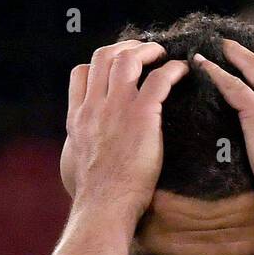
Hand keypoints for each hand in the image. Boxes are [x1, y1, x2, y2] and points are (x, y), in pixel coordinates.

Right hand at [59, 40, 189, 222]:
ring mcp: (117, 108)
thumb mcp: (71, 165)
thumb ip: (74, 148)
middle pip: (103, 56)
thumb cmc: (90, 197)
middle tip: (143, 52)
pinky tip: (182, 72)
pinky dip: (172, 70)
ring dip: (148, 50)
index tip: (116, 67)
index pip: (81, 74)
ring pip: (128, 58)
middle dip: (125, 47)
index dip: (100, 64)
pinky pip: (159, 79)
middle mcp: (94, 106)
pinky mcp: (142, 116)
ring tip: (162, 54)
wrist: (103, 207)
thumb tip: (74, 148)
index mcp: (78, 118)